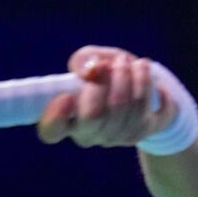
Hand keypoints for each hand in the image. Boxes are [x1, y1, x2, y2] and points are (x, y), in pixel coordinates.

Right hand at [36, 46, 174, 147]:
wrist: (144, 84)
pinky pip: (144, 106)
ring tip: (131, 62)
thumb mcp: (92, 59)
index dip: (55, 117)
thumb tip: (91, 70)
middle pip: (93, 115)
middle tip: (110, 64)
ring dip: (127, 76)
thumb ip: (84, 60)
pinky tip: (143, 72)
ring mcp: (115, 137)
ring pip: (122, 108)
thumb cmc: (108, 73)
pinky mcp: (141, 132)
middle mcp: (88, 133)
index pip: (51, 130)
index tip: (66, 96)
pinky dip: (145, 82)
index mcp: (67, 117)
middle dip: (104, 82)